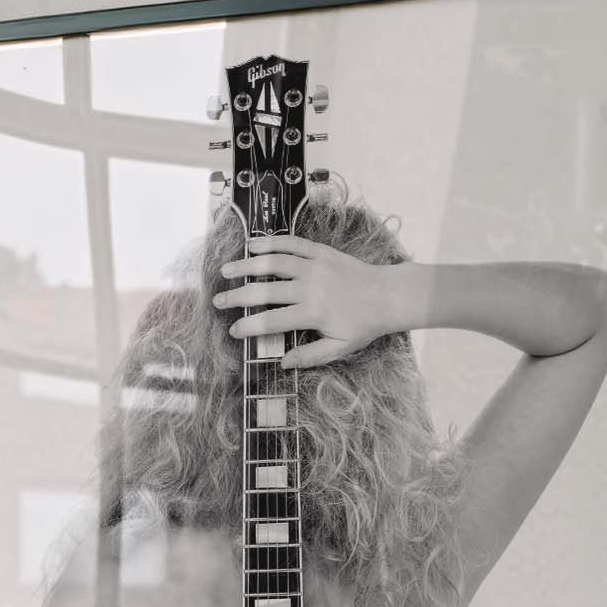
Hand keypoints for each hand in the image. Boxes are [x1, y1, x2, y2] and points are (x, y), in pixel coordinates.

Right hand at [212, 236, 410, 367]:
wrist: (388, 295)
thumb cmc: (363, 325)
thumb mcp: (340, 348)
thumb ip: (310, 356)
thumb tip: (283, 363)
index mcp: (314, 313)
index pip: (273, 321)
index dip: (250, 327)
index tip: (233, 331)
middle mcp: (311, 287)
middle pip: (266, 291)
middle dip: (238, 296)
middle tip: (218, 301)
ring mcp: (315, 266)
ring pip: (274, 263)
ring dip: (247, 265)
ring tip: (226, 270)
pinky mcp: (321, 252)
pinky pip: (291, 244)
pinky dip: (270, 242)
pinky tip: (252, 245)